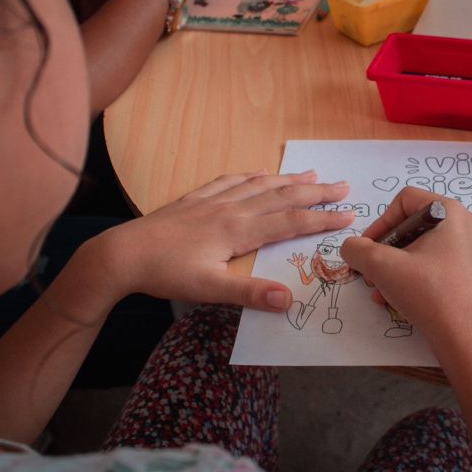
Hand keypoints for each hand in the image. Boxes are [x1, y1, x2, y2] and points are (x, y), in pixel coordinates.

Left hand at [97, 171, 353, 311]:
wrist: (122, 254)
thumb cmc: (166, 274)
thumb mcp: (209, 290)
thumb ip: (250, 293)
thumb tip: (288, 299)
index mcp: (240, 230)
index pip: (290, 223)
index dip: (322, 219)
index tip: (349, 215)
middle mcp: (232, 209)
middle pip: (281, 197)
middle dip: (315, 192)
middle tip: (343, 184)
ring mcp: (213, 201)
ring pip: (259, 185)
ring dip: (288, 179)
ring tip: (311, 174)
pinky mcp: (195, 200)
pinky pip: (230, 181)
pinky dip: (250, 175)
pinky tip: (257, 172)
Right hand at [340, 187, 471, 347]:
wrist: (469, 340)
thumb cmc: (429, 294)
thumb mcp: (382, 267)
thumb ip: (358, 250)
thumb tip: (352, 247)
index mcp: (451, 212)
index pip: (405, 201)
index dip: (380, 223)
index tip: (367, 251)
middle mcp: (468, 225)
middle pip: (414, 227)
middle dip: (386, 252)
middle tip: (372, 275)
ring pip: (424, 249)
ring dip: (397, 268)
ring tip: (382, 292)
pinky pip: (438, 264)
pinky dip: (416, 277)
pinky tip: (399, 300)